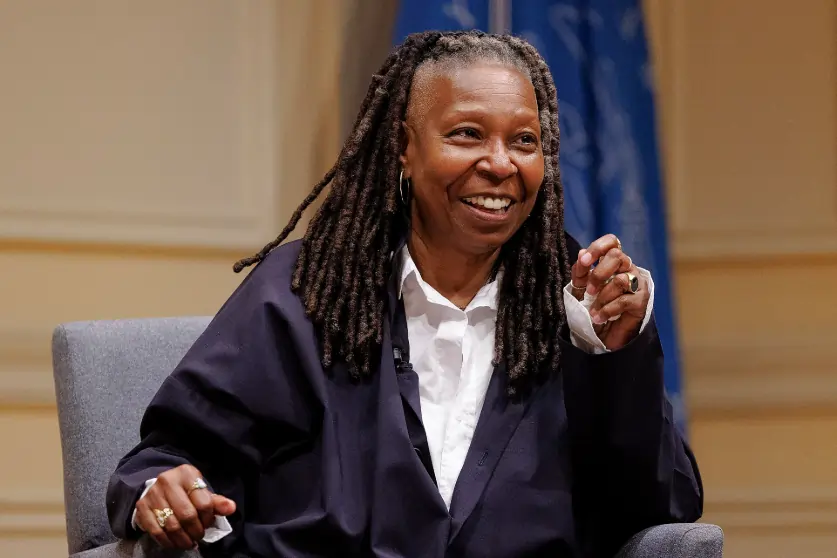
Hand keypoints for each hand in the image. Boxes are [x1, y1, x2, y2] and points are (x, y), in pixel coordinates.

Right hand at [134, 464, 235, 549]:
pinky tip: (174, 543)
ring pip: (171, 525)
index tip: (208, 523)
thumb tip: (231, 508)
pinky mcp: (141, 506)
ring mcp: (153, 494)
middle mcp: (167, 480)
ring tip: (189, 542)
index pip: (204, 502)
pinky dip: (167, 541)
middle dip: (196, 531)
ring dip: (183, 539)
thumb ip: (216, 501)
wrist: (158, 487)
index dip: (208, 518)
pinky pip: (156, 531)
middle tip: (198, 536)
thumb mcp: (201, 491)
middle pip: (187, 515)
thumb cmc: (185, 491)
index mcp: (187, 473)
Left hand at [570, 234, 649, 349]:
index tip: (585, 261)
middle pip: (618, 256)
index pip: (612, 242)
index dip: (598, 247)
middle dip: (599, 273)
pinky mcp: (641, 302)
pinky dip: (608, 310)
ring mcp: (637, 284)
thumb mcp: (580, 289)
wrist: (602, 336)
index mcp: (613, 262)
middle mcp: (628, 268)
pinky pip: (624, 300)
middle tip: (589, 291)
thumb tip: (581, 253)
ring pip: (622, 280)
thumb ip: (580, 272)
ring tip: (593, 310)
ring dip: (603, 297)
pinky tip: (599, 317)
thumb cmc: (592, 307)